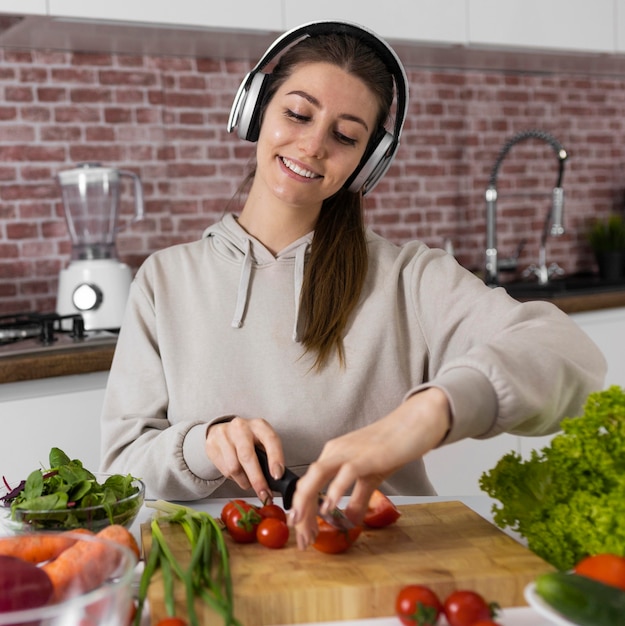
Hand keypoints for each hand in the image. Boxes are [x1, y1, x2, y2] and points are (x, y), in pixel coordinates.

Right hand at [205, 416, 284, 503]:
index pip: (270, 440)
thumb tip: (276, 479)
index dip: (275, 458)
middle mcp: (241, 427)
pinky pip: (224, 470)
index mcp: (259, 425)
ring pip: (234, 467)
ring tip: (250, 482)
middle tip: (264, 495)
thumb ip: (269, 456)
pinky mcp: (212, 445)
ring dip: (244, 481)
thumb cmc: (248, 440)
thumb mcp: (262, 441)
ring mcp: (224, 435)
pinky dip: (234, 478)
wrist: (222, 430)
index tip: (277, 476)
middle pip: (247, 457)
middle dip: (257, 480)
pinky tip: (238, 474)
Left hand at [289, 388, 450, 548]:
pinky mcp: (365, 455)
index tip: (305, 533)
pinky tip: (328, 509)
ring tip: (304, 525)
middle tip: (302, 539)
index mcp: (333, 455)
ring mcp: (348, 451)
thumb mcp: (371, 477)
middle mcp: (335, 451)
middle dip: (299, 512)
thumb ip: (358, 499)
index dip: (303, 511)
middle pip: (306, 482)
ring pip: (317, 475)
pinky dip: (334, 492)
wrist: (413, 424)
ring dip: (306, 503)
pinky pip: (345, 474)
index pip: (308, 484)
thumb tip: (349, 522)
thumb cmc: (392, 447)